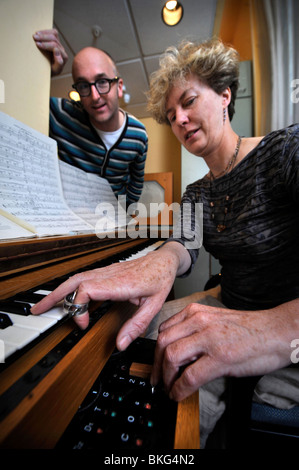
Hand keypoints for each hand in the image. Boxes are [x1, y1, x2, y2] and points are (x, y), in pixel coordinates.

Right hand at [31, 247, 180, 349]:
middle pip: (74, 281)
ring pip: (75, 278)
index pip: (87, 288)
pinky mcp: (105, 272)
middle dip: (54, 296)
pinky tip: (63, 296)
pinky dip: (68, 287)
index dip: (78, 306)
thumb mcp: (155, 305)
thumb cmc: (160, 279)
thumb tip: (120, 344)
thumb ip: (137, 325)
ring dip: (58, 291)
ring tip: (44, 305)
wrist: (164, 260)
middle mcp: (109, 275)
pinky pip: (82, 277)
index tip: (83, 323)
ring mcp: (106, 271)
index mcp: (120, 283)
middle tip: (39, 311)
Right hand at [33, 29, 67, 75]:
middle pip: (54, 40)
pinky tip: (38, 33)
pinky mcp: (56, 41)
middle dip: (43, 38)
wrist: (48, 72)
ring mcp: (59, 45)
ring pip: (54, 34)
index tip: (37, 44)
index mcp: (63, 57)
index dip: (46, 45)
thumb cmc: (50, 72)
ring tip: (35, 34)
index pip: (55, 47)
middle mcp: (62, 50)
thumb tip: (56, 51)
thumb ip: (58, 63)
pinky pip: (53, 32)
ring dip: (44, 33)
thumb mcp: (54, 71)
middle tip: (34, 38)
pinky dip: (45, 31)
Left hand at [151, 301, 296, 400]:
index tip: (157, 364)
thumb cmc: (249, 329)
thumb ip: (194, 331)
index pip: (164, 330)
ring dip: (166, 378)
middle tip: (157, 380)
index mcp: (196, 312)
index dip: (156, 351)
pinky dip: (179, 389)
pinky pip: (189, 376)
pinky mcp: (220, 358)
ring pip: (171, 357)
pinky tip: (180, 394)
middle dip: (156, 366)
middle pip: (163, 343)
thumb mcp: (215, 321)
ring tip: (169, 388)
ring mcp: (209, 338)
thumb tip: (178, 352)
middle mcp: (199, 321)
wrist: (276, 332)